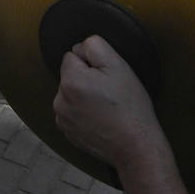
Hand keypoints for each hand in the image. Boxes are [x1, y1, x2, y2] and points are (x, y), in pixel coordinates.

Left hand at [53, 35, 167, 170]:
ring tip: (106, 108)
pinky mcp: (67, 132)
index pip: (72, 55)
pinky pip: (72, 112)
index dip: (92, 63)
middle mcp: (60, 100)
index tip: (107, 77)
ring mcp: (62, 119)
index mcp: (70, 81)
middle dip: (86, 79)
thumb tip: (80, 47)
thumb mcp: (118, 66)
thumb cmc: (130, 107)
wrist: (135, 146)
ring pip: (71, 94)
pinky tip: (101, 119)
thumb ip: (95, 46)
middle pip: (70, 75)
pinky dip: (83, 112)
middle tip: (109, 92)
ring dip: (84, 96)